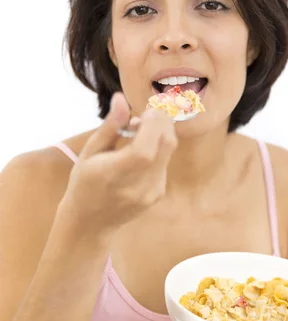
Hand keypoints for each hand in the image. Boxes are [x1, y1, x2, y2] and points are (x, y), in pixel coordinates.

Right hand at [58, 92, 177, 238]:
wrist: (91, 223)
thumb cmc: (84, 183)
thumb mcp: (90, 152)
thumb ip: (110, 126)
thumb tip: (121, 98)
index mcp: (116, 173)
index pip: (146, 146)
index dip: (153, 123)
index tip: (146, 110)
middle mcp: (139, 184)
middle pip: (167, 145)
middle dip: (162, 122)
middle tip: (148, 112)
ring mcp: (152, 191)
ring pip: (169, 152)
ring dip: (161, 134)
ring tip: (140, 130)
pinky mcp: (158, 194)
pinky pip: (165, 163)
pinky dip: (158, 149)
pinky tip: (141, 150)